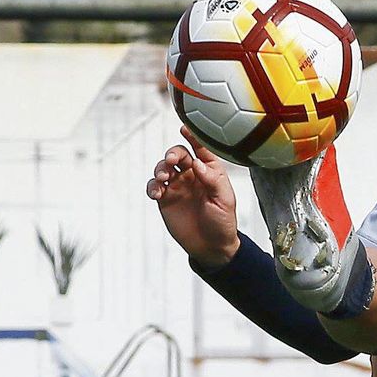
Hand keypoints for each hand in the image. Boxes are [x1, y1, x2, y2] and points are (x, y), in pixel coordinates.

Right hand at [146, 126, 240, 268]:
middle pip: (178, 155)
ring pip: (163, 168)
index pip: (200, 149)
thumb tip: (196, 163)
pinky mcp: (165, 200)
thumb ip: (212, 180)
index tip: (184, 129)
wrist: (212, 247)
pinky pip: (154, 187)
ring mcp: (177, 186)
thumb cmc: (223, 222)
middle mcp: (192, 175)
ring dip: (160, 168)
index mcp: (209, 171)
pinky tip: (157, 192)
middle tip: (172, 161)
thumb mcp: (224, 201)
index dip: (193, 137)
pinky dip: (153, 186)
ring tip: (163, 178)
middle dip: (172, 154)